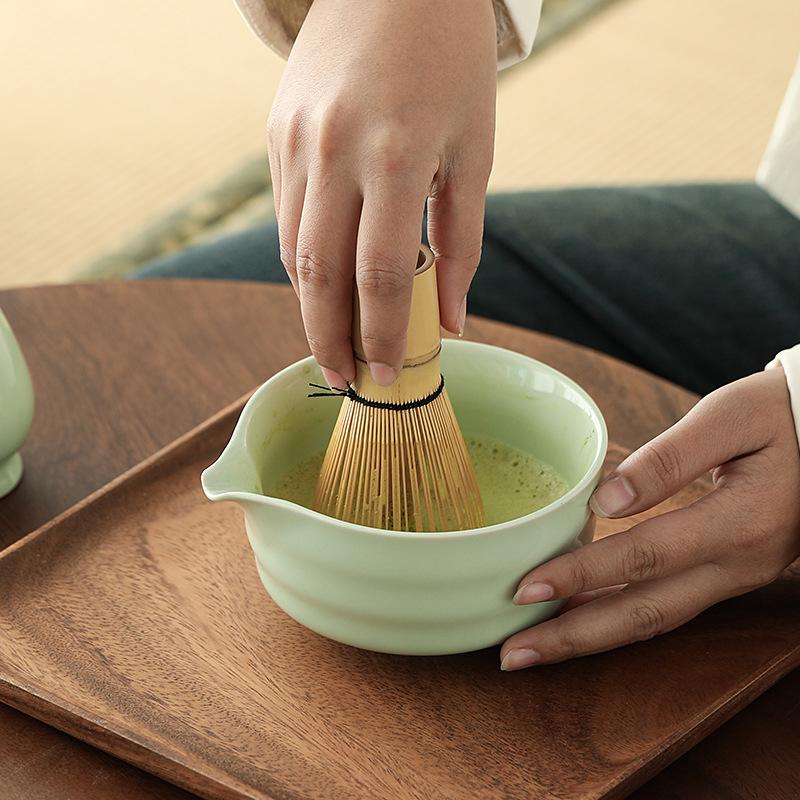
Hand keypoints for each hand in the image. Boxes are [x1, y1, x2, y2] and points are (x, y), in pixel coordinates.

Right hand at [267, 0, 496, 388]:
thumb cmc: (451, 63)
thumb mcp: (475, 149)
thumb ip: (463, 241)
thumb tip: (453, 321)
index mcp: (396, 157)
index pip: (382, 276)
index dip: (383, 335)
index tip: (386, 376)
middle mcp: (334, 151)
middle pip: (320, 276)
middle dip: (329, 341)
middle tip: (344, 380)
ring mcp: (296, 142)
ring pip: (294, 251)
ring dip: (311, 308)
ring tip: (334, 343)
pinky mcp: (275, 134)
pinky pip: (286, 217)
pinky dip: (303, 262)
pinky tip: (323, 287)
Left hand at [501, 368, 799, 670]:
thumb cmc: (778, 416)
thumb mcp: (728, 418)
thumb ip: (669, 459)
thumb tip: (606, 499)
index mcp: (738, 523)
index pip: (643, 557)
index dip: (582, 576)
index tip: (525, 588)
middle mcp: (737, 565)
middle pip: (645, 613)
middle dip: (574, 637)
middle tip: (513, 654)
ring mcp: (735, 578)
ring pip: (655, 621)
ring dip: (592, 639)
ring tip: (535, 649)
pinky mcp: (727, 575)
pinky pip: (668, 608)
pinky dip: (619, 621)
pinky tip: (581, 621)